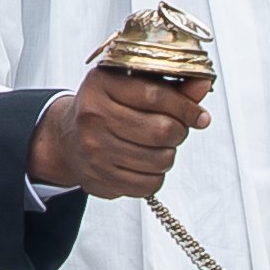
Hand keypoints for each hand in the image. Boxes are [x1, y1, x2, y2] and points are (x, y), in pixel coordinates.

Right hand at [30, 64, 207, 199]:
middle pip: (161, 130)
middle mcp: (93, 116)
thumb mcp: (131, 86)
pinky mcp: (100, 178)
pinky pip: (149, 184)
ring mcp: (95, 150)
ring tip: (158, 146)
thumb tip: (202, 85)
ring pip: (160, 160)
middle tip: (175, 129)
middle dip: (179, 132)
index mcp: (101, 84)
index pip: (156, 95)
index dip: (186, 107)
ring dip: (168, 154)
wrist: (67, 139)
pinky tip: (145, 164)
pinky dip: (156, 176)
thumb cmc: (106, 108)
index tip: (200, 116)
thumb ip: (169, 85)